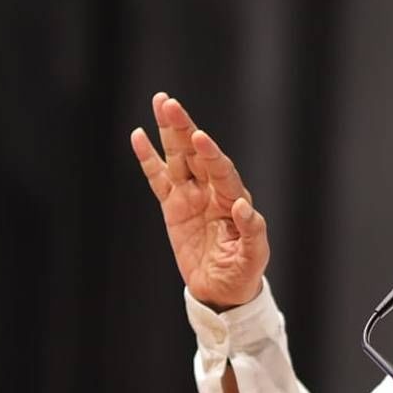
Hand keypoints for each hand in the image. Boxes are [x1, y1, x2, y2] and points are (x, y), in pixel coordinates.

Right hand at [130, 93, 268, 309]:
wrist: (222, 289)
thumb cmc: (243, 272)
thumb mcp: (253, 256)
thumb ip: (251, 231)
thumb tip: (242, 205)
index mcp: (233, 199)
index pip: (221, 170)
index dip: (210, 153)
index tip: (199, 137)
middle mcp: (213, 191)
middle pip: (196, 153)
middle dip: (184, 127)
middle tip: (170, 103)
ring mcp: (192, 195)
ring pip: (178, 157)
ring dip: (169, 131)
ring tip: (160, 102)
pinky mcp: (174, 206)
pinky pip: (158, 178)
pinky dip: (148, 158)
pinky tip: (138, 136)